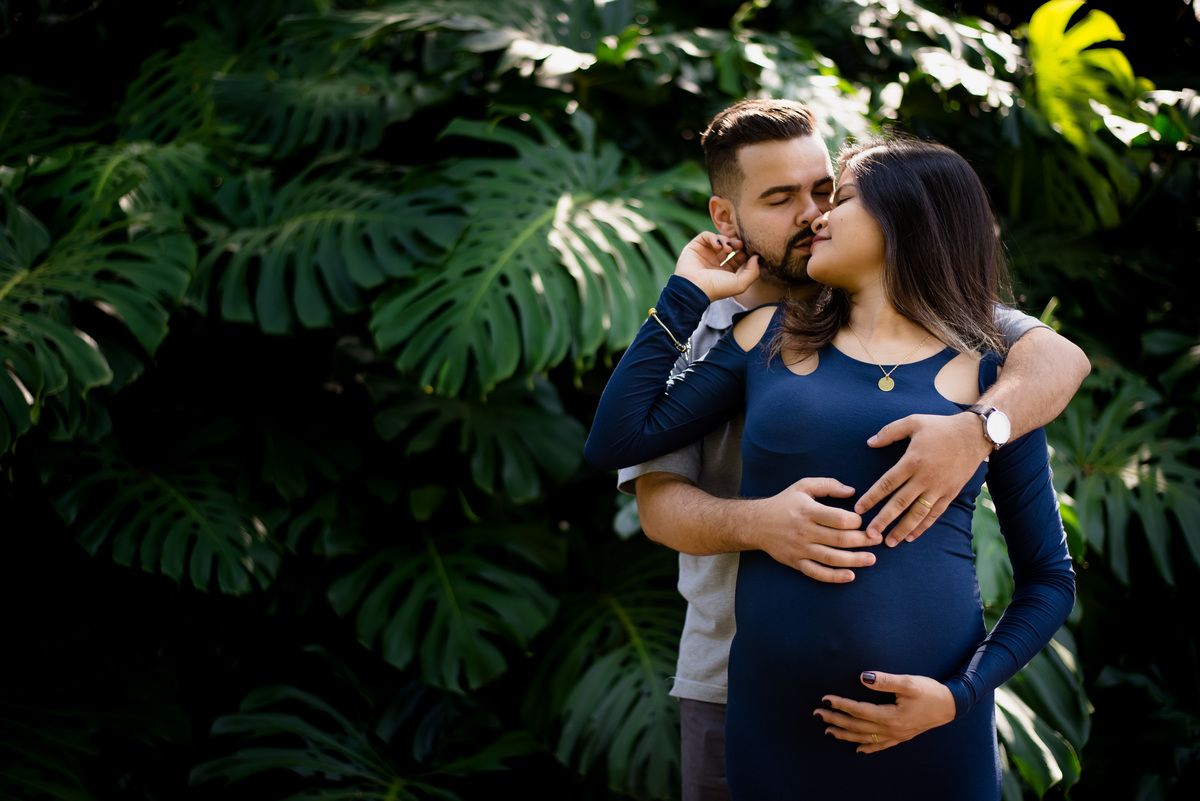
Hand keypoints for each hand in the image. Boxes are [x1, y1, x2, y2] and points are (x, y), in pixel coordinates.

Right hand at [674, 231, 759, 301]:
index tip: (748, 252)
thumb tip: (756, 257)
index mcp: (725, 272)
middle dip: (736, 244)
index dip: (744, 253)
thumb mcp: (740, 284)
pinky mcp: (695, 247)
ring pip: (719, 240)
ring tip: (727, 248)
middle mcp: (715, 263)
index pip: (738, 258)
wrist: (694, 287)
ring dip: (726, 241)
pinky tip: (717, 245)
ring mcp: (705, 254)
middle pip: (730, 247)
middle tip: (740, 244)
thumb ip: (753, 272)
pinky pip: (706, 236)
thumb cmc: (717, 288)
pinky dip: (713, 237)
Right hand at [749, 477, 879, 582]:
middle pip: (839, 539)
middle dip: (862, 541)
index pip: (838, 519)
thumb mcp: (803, 486)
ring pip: (832, 558)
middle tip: (877, 539)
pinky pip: (817, 573)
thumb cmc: (784, 503)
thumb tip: (852, 491)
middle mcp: (805, 531)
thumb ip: (828, 485)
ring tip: (871, 559)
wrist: (756, 524)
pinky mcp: (796, 562)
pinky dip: (834, 577)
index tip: (865, 521)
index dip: (856, 521)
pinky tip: (850, 576)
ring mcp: (800, 549)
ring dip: (855, 560)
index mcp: (808, 511)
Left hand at [813, 671, 955, 753]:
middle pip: (858, 726)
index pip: (859, 711)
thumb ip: (884, 681)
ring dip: (846, 734)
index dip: (841, 704)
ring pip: (865, 738)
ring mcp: (897, 735)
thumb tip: (862, 677)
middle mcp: (891, 729)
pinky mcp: (902, 736)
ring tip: (828, 730)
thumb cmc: (930, 691)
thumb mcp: (908, 682)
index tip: (825, 699)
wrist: (951, 705)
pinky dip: (867, 747)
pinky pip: (881, 746)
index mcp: (891, 716)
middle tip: (818, 714)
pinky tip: (858, 749)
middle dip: (836, 720)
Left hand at [855, 412, 991, 545]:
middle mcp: (925, 478)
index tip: (859, 509)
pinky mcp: (950, 494)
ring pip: (917, 514)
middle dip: (883, 520)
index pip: (887, 484)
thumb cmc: (941, 427)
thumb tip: (870, 442)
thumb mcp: (913, 421)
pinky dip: (922, 527)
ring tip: (889, 542)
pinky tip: (911, 536)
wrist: (974, 435)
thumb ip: (890, 432)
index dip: (872, 498)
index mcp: (912, 461)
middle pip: (900, 503)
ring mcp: (939, 488)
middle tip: (869, 534)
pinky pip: (934, 514)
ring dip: (902, 529)